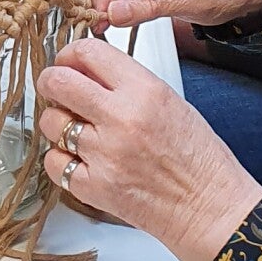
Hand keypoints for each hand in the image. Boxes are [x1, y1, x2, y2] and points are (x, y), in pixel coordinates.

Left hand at [37, 38, 261, 260]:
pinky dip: (61, 160)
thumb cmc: (199, 159)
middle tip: (55, 89)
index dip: (70, 54)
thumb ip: (128, 84)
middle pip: (59, 82)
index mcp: (144, 91)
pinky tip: (79, 160)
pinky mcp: (94, 187)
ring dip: (57, 123)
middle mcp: (121, 118)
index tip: (67, 62)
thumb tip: (88, 71)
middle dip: (51, 82)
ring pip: (51, 123)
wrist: (210, 208)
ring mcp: (104, 154)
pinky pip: (54, 163)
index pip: (88, 52)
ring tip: (75, 130)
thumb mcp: (170, 102)